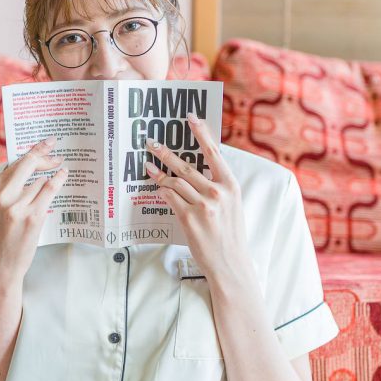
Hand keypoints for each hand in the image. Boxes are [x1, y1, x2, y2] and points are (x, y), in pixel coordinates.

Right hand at [0, 137, 66, 278]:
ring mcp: (17, 206)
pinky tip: (63, 175)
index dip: (33, 151)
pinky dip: (58, 180)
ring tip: (56, 178)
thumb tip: (31, 167)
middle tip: (56, 154)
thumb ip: (8, 188)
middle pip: (28, 163)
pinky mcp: (32, 216)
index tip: (45, 144)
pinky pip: (49, 189)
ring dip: (48, 180)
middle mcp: (2, 195)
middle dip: (44, 155)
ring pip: (40, 180)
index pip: (14, 162)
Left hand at [145, 114, 247, 279]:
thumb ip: (218, 186)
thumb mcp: (232, 205)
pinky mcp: (189, 219)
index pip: (214, 152)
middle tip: (151, 143)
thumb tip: (198, 169)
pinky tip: (155, 186)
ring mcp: (203, 206)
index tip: (190, 117)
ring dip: (158, 172)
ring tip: (148, 166)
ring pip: (175, 181)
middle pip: (186, 165)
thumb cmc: (230, 234)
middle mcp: (218, 193)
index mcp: (231, 186)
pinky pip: (170, 198)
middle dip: (165, 152)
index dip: (201, 132)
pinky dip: (161, 191)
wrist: (230, 263)